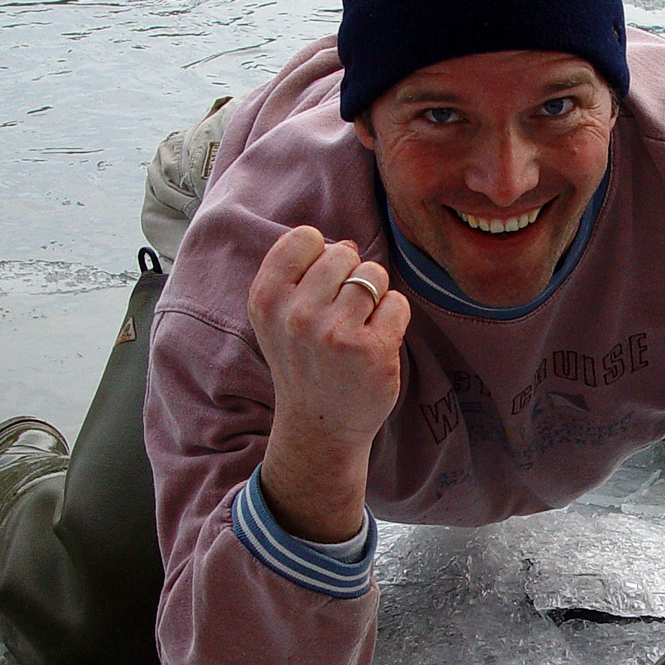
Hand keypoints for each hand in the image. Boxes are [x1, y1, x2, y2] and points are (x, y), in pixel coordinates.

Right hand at [247, 225, 410, 540]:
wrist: (319, 427)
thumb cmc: (304, 363)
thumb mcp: (278, 317)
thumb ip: (299, 274)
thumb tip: (345, 245)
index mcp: (267, 299)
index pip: (305, 237)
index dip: (321, 255)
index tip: (319, 287)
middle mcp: (296, 314)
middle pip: (344, 253)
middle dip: (350, 277)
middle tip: (340, 316)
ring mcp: (335, 333)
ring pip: (374, 275)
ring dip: (374, 297)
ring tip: (357, 329)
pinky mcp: (373, 350)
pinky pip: (398, 303)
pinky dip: (393, 319)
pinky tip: (375, 344)